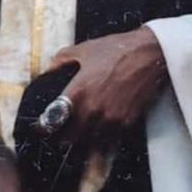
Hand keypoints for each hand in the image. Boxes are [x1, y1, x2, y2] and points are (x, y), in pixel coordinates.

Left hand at [47, 26, 166, 141]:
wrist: (150, 53)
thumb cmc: (117, 49)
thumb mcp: (84, 49)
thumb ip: (61, 60)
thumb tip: (48, 69)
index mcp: (78, 92)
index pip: (53, 119)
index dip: (44, 127)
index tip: (41, 128)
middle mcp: (93, 109)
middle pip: (71, 137)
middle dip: (63, 138)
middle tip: (59, 136)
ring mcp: (111, 118)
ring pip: (90, 142)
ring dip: (82, 141)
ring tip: (78, 138)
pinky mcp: (127, 122)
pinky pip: (110, 139)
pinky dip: (102, 139)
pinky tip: (99, 135)